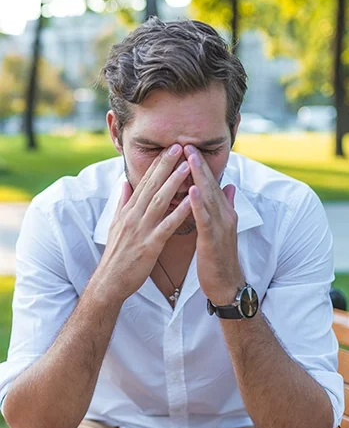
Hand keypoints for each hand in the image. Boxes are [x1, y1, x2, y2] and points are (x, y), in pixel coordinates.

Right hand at [95, 144, 191, 302]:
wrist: (110, 281)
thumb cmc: (117, 254)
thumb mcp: (115, 225)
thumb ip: (122, 203)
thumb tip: (124, 185)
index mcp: (128, 210)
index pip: (143, 182)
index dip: (156, 164)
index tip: (168, 148)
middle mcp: (133, 215)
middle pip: (151, 185)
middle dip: (165, 165)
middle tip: (179, 146)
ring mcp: (141, 229)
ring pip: (159, 201)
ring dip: (174, 182)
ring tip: (186, 166)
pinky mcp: (149, 245)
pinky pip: (167, 225)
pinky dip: (179, 212)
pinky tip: (191, 201)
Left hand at [184, 145, 244, 304]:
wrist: (226, 284)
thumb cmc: (219, 256)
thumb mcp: (222, 229)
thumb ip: (224, 206)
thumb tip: (229, 186)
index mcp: (223, 212)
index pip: (211, 185)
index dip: (201, 166)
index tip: (188, 148)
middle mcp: (224, 215)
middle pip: (210, 185)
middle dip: (198, 164)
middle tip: (186, 143)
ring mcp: (221, 227)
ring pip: (209, 197)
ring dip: (199, 176)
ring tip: (189, 158)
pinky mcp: (213, 240)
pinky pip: (205, 219)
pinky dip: (199, 203)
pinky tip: (192, 190)